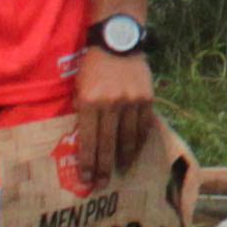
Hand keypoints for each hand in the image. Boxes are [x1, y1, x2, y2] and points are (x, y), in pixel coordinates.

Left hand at [74, 40, 157, 187]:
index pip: (89, 141)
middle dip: (104, 168)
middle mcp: (111, 104)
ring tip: (120, 171)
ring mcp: (131, 102)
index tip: (86, 180)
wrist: (117, 41)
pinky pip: (143, 127)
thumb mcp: (79, 87)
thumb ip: (82, 112)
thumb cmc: (92, 66)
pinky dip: (139, 142)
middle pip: (108, 145)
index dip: (88, 163)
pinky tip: (134, 152)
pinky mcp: (146, 98)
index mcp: (89, 102)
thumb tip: (84, 140)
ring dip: (123, 158)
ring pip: (128, 139)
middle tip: (102, 186)